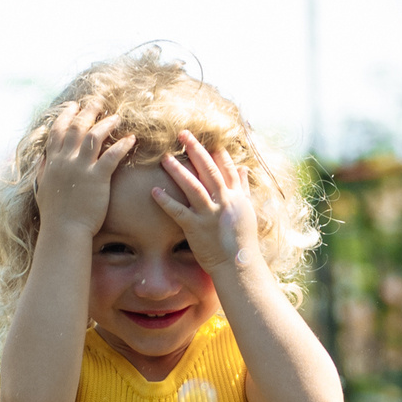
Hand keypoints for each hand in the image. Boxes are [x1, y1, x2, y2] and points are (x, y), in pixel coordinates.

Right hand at [35, 100, 135, 240]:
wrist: (64, 230)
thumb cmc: (54, 214)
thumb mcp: (42, 187)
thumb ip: (44, 170)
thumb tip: (44, 158)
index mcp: (53, 161)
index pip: (57, 130)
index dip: (66, 115)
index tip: (74, 105)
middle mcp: (66, 160)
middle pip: (77, 126)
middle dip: (88, 111)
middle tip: (99, 102)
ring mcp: (81, 167)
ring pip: (94, 135)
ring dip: (107, 123)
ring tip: (117, 117)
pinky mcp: (97, 178)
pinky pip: (112, 155)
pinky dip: (123, 145)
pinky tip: (132, 139)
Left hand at [152, 130, 262, 271]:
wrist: (239, 266)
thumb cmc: (243, 241)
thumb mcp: (247, 211)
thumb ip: (243, 188)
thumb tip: (243, 167)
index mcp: (236, 197)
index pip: (226, 169)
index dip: (216, 153)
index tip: (207, 138)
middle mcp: (224, 202)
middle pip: (209, 171)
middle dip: (195, 150)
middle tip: (182, 134)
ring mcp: (210, 215)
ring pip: (193, 187)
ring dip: (178, 170)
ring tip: (165, 157)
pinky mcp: (196, 228)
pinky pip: (178, 212)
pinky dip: (166, 201)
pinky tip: (153, 191)